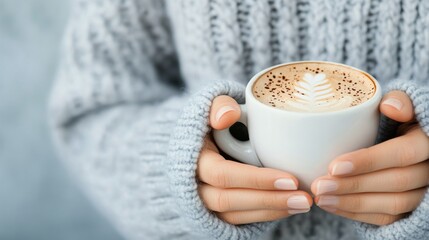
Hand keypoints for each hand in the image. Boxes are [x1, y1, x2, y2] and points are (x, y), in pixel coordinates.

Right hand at [198, 95, 312, 224]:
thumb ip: (220, 105)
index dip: (255, 180)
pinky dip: (265, 215)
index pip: (222, 174)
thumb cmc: (215, 119)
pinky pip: (238, 220)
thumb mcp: (214, 104)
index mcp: (193, 158)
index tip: (290, 179)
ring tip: (303, 204)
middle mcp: (194, 184)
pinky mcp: (216, 210)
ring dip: (270, 211)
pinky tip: (290, 208)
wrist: (207, 138)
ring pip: (234, 215)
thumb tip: (227, 117)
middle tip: (303, 198)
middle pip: (227, 201)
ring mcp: (203, 200)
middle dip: (268, 201)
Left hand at [312, 91, 428, 225]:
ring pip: (391, 205)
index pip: (401, 154)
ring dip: (351, 203)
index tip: (334, 166)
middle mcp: (428, 170)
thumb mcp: (400, 104)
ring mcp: (421, 192)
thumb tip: (391, 107)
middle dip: (353, 186)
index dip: (368, 162)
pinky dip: (356, 214)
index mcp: (426, 141)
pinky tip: (331, 206)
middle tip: (319, 185)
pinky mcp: (408, 208)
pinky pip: (386, 217)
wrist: (397, 139)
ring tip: (321, 197)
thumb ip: (399, 101)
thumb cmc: (393, 119)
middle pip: (395, 182)